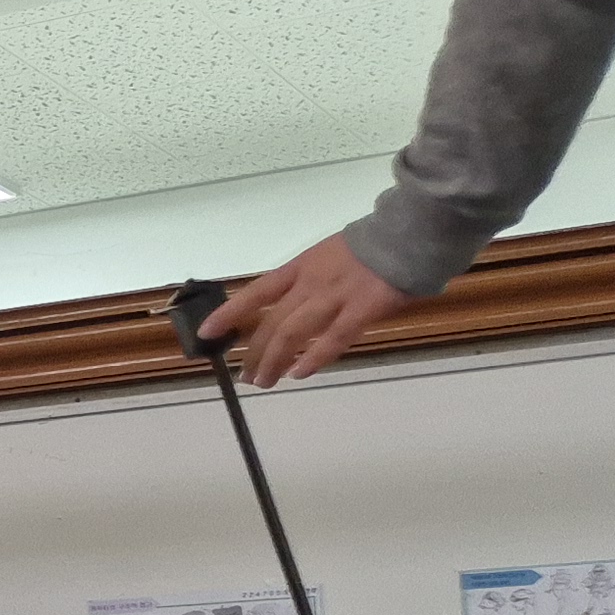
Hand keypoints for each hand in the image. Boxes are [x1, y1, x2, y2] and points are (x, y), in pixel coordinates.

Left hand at [204, 233, 412, 386]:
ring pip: (294, 334)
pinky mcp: (363, 309)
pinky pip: (334, 338)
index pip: (255, 293)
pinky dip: (314, 357)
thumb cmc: (369, 246)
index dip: (228, 314)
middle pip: (272, 323)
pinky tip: (299, 373)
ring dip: (275, 360)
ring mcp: (336, 297)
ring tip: (264, 381)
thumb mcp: (326, 256)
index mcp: (299, 268)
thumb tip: (290, 311)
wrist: (409, 232)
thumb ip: (308, 282)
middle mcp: (311, 284)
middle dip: (254, 352)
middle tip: (246, 375)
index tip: (205, 334)